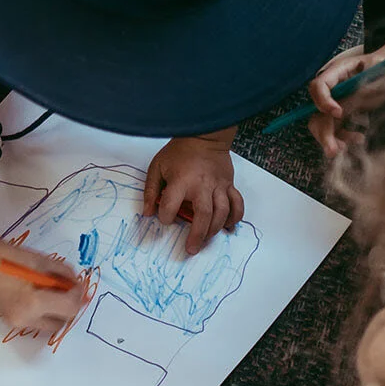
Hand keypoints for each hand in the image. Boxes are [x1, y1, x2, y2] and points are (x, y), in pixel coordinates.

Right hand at [0, 243, 80, 335]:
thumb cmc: (10, 258)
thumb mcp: (42, 262)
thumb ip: (64, 274)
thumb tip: (77, 285)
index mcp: (34, 303)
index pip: (69, 308)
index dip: (77, 296)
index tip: (76, 285)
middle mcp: (25, 319)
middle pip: (62, 322)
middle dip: (67, 307)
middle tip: (66, 290)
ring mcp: (16, 323)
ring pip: (48, 326)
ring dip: (55, 312)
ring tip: (49, 293)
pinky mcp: (10, 322)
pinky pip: (35, 323)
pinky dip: (42, 313)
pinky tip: (36, 296)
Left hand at [143, 135, 244, 255]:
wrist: (204, 135)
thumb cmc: (179, 152)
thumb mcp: (157, 167)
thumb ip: (151, 191)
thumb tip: (147, 213)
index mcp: (181, 181)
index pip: (170, 206)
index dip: (165, 216)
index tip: (164, 219)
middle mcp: (202, 185)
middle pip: (203, 215)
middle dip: (197, 235)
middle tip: (191, 249)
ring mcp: (218, 185)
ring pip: (222, 212)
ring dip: (214, 230)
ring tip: (205, 240)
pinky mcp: (229, 184)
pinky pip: (237, 204)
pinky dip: (235, 217)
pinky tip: (228, 227)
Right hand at [306, 45, 384, 156]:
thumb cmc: (383, 65)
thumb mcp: (377, 71)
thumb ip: (364, 85)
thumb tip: (351, 104)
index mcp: (337, 71)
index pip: (318, 86)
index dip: (324, 101)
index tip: (339, 113)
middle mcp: (331, 88)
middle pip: (316, 110)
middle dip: (323, 132)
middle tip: (333, 150)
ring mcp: (334, 101)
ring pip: (322, 123)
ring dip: (330, 139)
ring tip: (344, 148)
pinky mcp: (341, 114)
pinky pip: (335, 129)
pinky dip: (342, 138)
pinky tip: (359, 138)